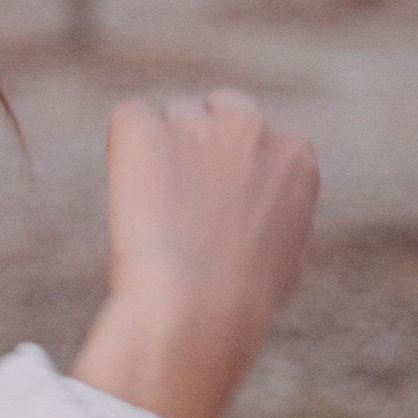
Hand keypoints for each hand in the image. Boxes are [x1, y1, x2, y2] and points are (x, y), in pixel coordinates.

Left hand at [70, 89, 318, 417]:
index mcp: (294, 155)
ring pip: (171, 119)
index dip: (231, 168)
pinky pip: (129, 120)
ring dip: (161, 154)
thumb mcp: (284, 261)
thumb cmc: (242, 302)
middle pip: (218, 109)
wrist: (198, 308)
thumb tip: (257, 222)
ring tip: (156, 215)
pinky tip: (128, 195)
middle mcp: (250, 127)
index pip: (256, 134)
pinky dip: (123, 151)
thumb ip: (275, 220)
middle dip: (200, 142)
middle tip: (180, 196)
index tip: (215, 203)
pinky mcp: (140, 131)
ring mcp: (195, 124)